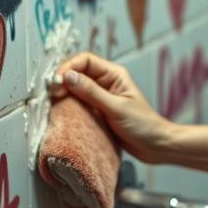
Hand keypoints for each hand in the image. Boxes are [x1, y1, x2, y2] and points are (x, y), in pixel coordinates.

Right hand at [51, 52, 175, 162]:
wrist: (155, 146)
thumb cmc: (143, 125)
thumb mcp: (115, 107)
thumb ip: (91, 92)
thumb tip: (67, 76)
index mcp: (114, 74)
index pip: (85, 61)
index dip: (69, 67)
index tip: (57, 82)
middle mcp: (106, 82)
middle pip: (77, 73)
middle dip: (63, 80)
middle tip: (52, 94)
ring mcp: (100, 97)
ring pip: (75, 89)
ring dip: (63, 94)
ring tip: (53, 103)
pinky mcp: (97, 112)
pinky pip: (78, 104)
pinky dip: (68, 106)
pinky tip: (61, 112)